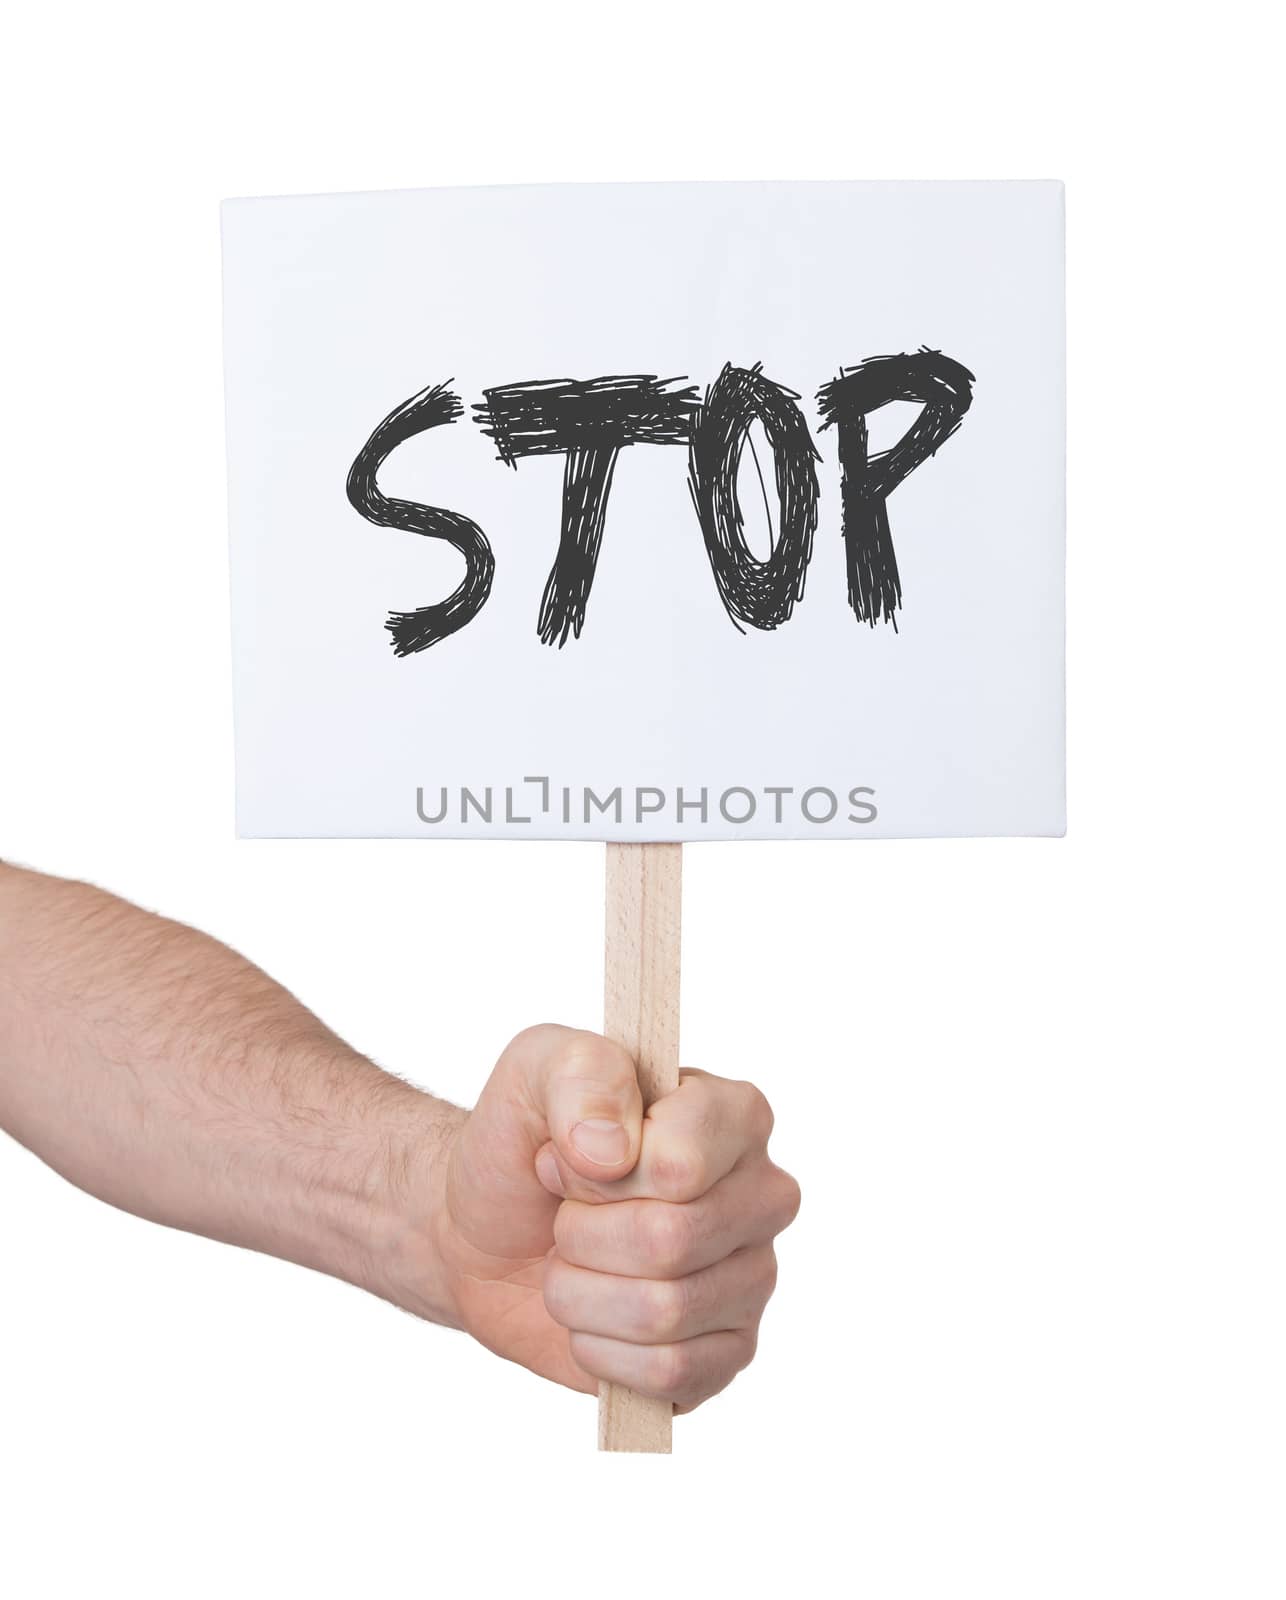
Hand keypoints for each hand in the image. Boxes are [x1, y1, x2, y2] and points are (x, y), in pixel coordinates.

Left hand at [431, 1024, 799, 1411]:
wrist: (483, 1231)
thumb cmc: (521, 1142)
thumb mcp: (534, 1069)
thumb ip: (580, 1073)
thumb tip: (610, 1152)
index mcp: (735, 1115)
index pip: (680, 1164)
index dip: (596, 1172)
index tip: (563, 1157)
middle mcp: (761, 1194)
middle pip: (672, 1240)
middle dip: (582, 1236)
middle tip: (563, 1217)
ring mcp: (752, 1277)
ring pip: (665, 1311)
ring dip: (581, 1295)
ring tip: (570, 1265)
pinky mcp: (728, 1352)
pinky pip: (670, 1374)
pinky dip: (602, 1352)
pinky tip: (592, 1320)